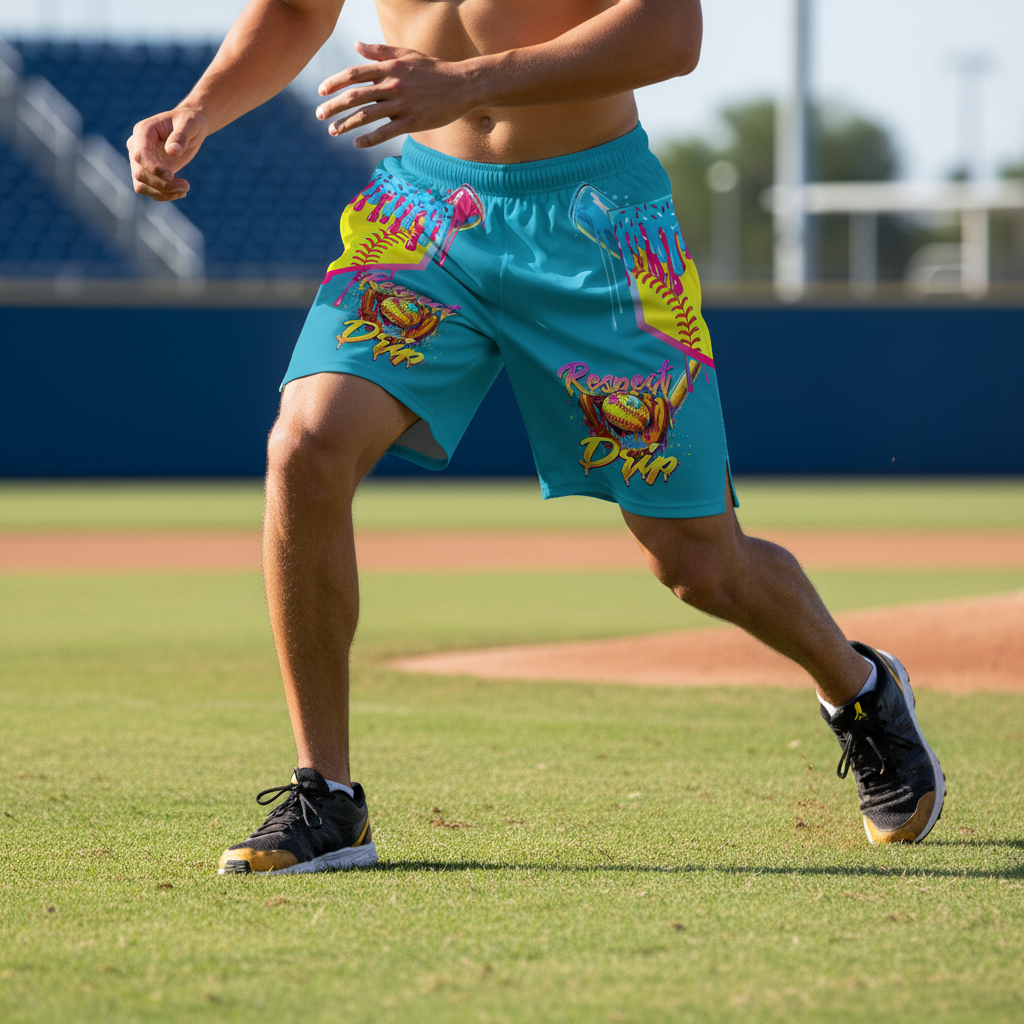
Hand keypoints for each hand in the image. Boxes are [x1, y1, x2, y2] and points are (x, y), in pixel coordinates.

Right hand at [126, 107, 207, 200]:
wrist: (189, 127)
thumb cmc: (189, 122)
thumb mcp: (189, 125)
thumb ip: (180, 136)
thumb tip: (172, 152)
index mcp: (143, 131)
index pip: (140, 154)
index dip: (154, 168)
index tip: (171, 175)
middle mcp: (136, 146)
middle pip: (140, 173)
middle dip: (162, 184)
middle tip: (186, 186)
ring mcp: (139, 161)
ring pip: (141, 185)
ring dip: (163, 193)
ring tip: (185, 190)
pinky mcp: (147, 172)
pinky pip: (148, 190)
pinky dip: (163, 195)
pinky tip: (181, 193)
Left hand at [316, 41, 477, 148]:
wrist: (462, 86)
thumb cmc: (434, 70)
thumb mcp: (407, 54)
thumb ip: (380, 51)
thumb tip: (356, 45)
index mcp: (389, 68)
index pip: (354, 74)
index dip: (335, 82)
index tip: (321, 91)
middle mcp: (392, 85)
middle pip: (355, 96)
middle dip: (334, 105)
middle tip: (319, 114)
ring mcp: (402, 105)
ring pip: (366, 115)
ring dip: (346, 124)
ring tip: (332, 131)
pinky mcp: (412, 122)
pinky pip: (385, 132)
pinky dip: (368, 138)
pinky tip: (356, 143)